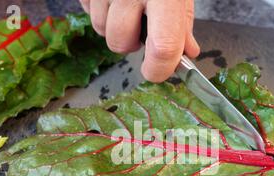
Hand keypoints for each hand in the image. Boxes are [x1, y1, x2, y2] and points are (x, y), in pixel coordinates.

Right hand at [79, 0, 199, 82]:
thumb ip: (182, 24)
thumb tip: (187, 54)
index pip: (163, 46)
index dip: (158, 69)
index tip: (156, 71)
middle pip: (120, 43)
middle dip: (130, 43)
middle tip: (140, 24)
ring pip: (100, 29)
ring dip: (113, 24)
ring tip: (125, 2)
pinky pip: (86, 9)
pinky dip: (99, 7)